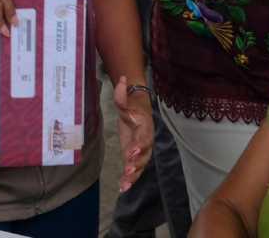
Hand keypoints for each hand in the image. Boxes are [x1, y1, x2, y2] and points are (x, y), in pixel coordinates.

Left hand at [113, 76, 153, 192]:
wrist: (138, 111)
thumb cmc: (132, 106)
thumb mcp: (126, 100)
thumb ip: (122, 94)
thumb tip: (122, 80)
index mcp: (145, 127)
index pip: (144, 137)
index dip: (139, 144)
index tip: (132, 150)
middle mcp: (146, 141)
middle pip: (144, 154)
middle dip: (136, 162)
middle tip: (128, 169)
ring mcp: (141, 151)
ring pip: (140, 165)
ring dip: (133, 175)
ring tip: (125, 184)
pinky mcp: (134, 157)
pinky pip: (134, 170)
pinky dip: (130, 179)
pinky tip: (122, 188)